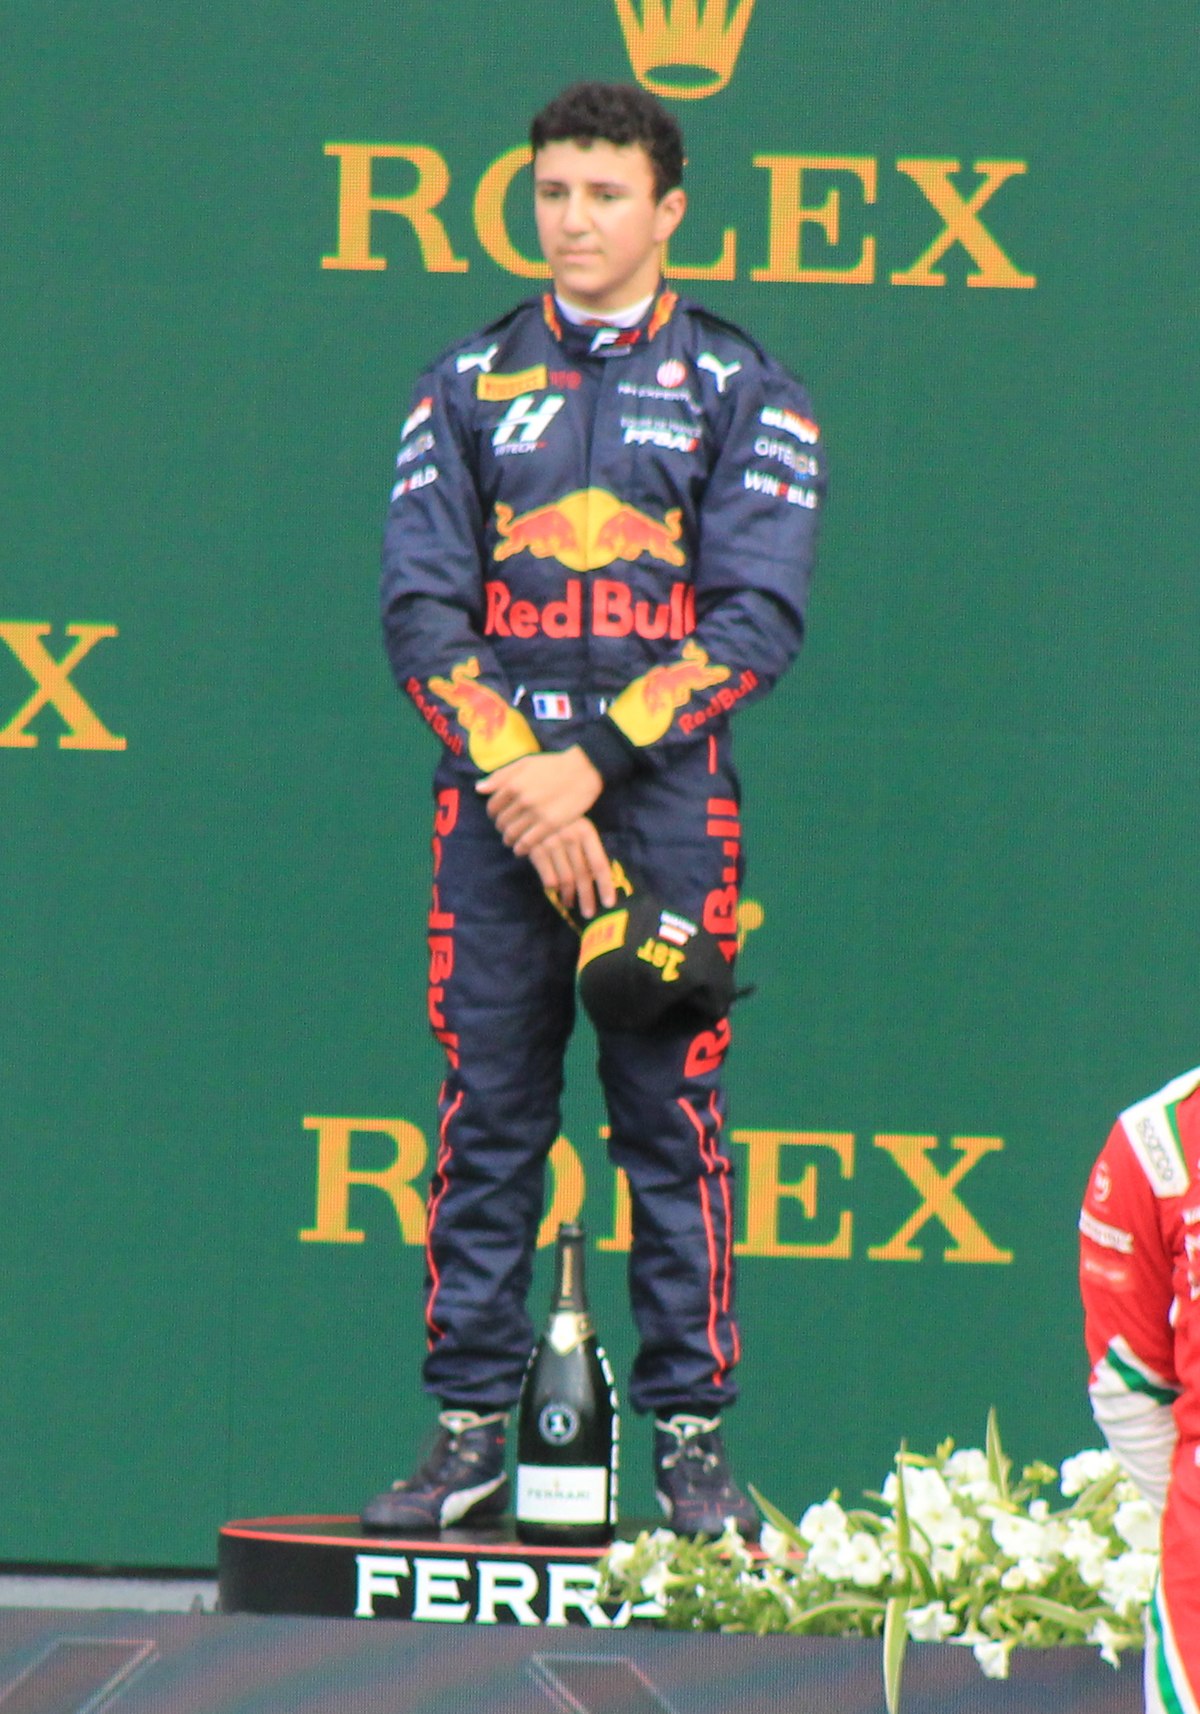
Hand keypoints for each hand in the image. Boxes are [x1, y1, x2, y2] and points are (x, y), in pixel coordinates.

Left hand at [477, 747, 602, 854]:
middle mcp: (522, 800)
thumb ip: (501, 776)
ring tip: (512, 840)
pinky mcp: (550, 825)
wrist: (583, 770)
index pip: (493, 806)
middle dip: (502, 827)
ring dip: (509, 839)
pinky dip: (521, 848)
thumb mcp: (525, 763)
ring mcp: (536, 813)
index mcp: (513, 784)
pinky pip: (528, 842)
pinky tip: (521, 849)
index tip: (499, 815)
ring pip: (512, 834)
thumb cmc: (553, 765)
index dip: (494, 813)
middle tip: (507, 829)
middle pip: (502, 821)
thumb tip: (479, 789)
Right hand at [527, 817, 617, 919]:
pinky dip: (552, 887)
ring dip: (569, 895)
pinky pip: (548, 878)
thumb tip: (595, 878)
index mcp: (586, 831)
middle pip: (583, 876)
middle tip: (589, 913)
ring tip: (570, 903)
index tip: (609, 904)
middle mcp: (571, 838)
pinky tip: (554, 890)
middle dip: (587, 898)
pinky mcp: (535, 849)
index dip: (605, 886)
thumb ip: (585, 848)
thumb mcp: (575, 825)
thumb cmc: (558, 817)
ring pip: (565, 880)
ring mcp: (552, 843)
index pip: (599, 864)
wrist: (528, 801)